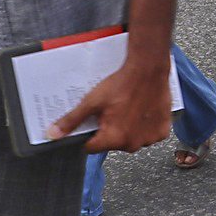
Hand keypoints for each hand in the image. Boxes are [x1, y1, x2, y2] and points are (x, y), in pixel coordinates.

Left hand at [49, 52, 172, 152]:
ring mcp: (149, 138)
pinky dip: (146, 127)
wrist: (149, 68)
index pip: (91, 147)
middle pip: (113, 144)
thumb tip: (52, 134)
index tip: (96, 120)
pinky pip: (149, 135)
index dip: (91, 133)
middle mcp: (132, 143)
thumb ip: (72, 120)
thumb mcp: (92, 101)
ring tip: (130, 109)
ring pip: (132, 140)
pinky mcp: (162, 131)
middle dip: (111, 131)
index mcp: (113, 138)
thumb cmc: (122, 83)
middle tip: (114, 110)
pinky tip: (143, 111)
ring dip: (129, 129)